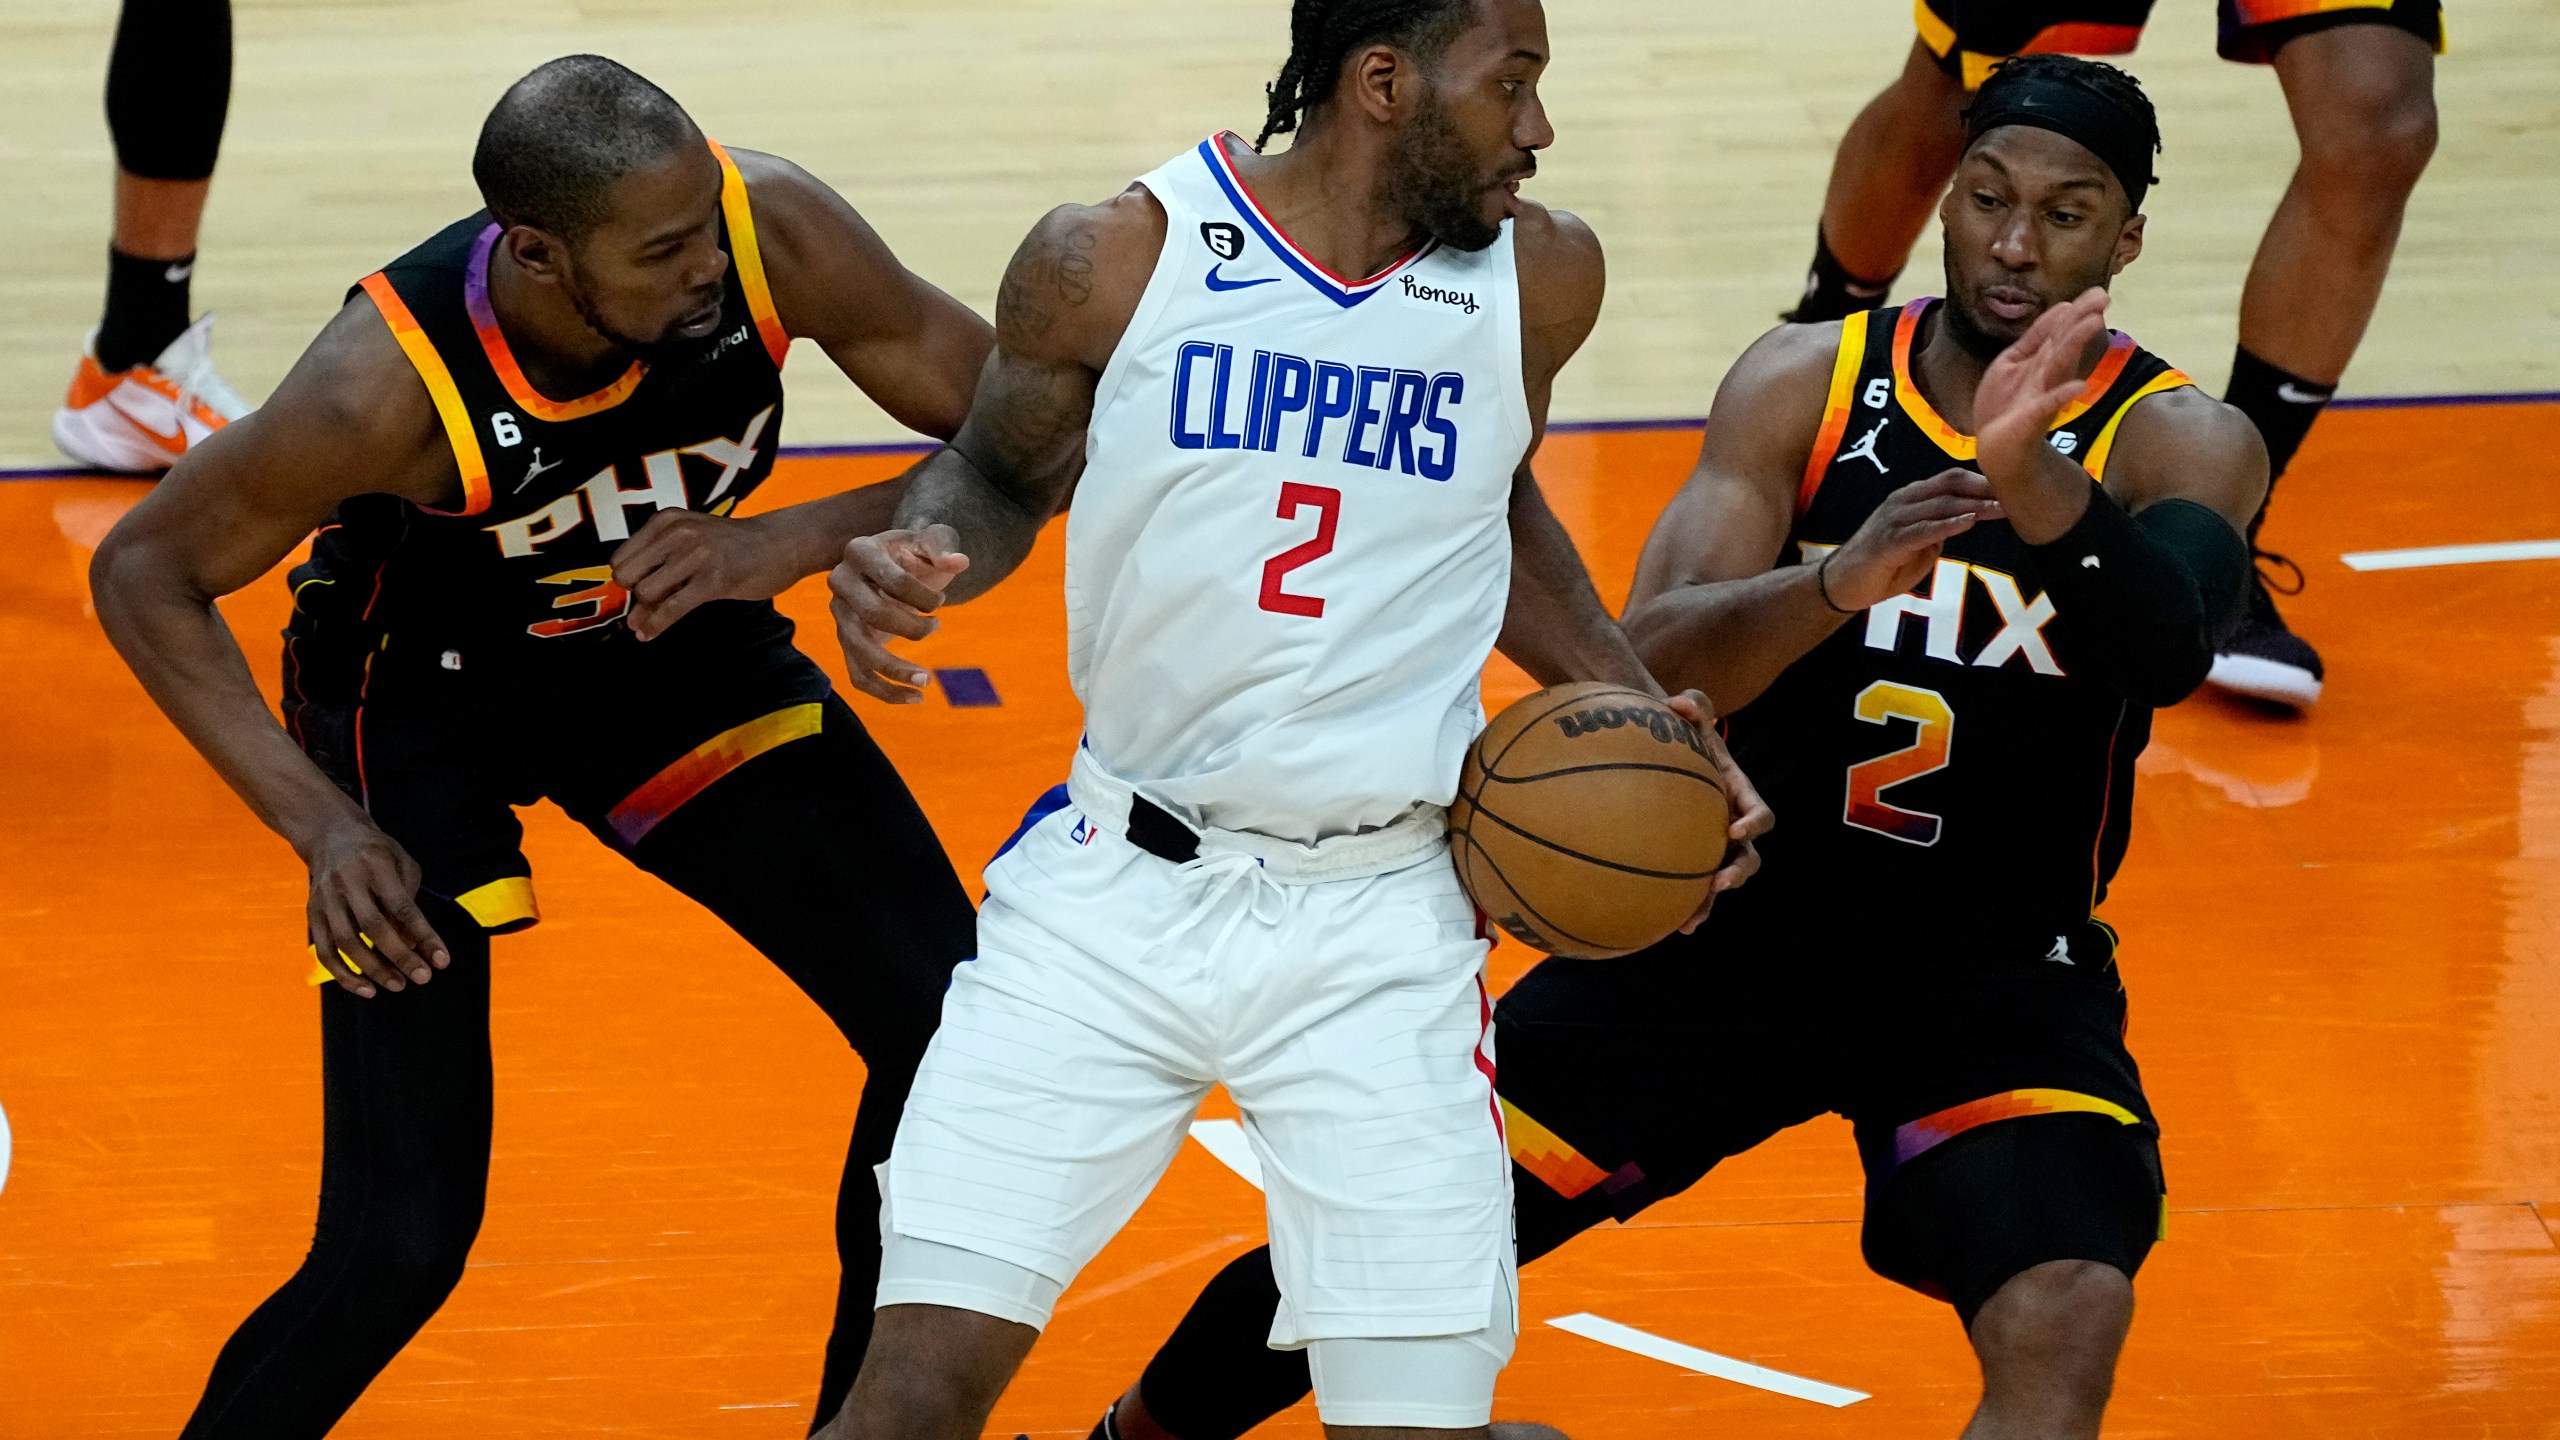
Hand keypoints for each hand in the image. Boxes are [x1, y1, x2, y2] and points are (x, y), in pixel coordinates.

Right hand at [304, 816, 449, 996]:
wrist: (329, 834)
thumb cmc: (376, 853)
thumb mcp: (402, 863)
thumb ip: (410, 901)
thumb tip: (413, 945)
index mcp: (376, 865)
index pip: (403, 906)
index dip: (423, 935)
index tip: (442, 960)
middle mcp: (348, 882)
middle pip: (373, 926)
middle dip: (400, 957)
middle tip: (422, 978)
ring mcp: (326, 899)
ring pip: (346, 942)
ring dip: (372, 969)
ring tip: (397, 985)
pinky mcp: (313, 913)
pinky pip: (324, 950)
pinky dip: (342, 973)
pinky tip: (365, 988)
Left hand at [614, 509, 801, 640]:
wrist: (782, 543)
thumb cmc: (735, 547)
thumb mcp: (692, 547)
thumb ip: (661, 576)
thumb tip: (632, 621)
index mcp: (667, 520)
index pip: (621, 557)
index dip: (628, 580)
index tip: (643, 590)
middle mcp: (678, 532)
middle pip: (627, 575)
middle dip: (634, 595)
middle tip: (654, 602)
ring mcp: (697, 554)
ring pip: (646, 592)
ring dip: (649, 611)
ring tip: (660, 615)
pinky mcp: (714, 579)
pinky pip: (672, 608)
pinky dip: (657, 626)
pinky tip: (649, 636)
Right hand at [829, 524, 969, 702]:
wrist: (892, 563)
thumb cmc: (913, 551)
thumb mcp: (929, 539)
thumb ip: (942, 545)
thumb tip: (959, 562)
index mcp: (860, 551)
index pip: (891, 578)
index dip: (921, 595)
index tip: (941, 602)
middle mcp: (841, 582)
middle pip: (872, 614)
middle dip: (910, 627)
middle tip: (937, 626)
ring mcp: (840, 615)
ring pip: (860, 651)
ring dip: (894, 670)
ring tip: (926, 682)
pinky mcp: (847, 641)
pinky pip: (858, 674)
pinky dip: (885, 692)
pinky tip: (915, 698)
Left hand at [1665, 691, 1773, 934]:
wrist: (1664, 754)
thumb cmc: (1680, 735)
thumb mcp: (1688, 715)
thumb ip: (1692, 703)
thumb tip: (1681, 702)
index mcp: (1739, 797)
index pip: (1760, 814)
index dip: (1754, 822)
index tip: (1736, 828)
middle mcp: (1732, 827)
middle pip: (1749, 856)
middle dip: (1739, 871)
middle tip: (1720, 881)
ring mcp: (1714, 847)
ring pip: (1722, 881)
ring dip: (1710, 902)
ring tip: (1692, 920)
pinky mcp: (1691, 861)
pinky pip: (1693, 890)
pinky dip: (1685, 908)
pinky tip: (1667, 927)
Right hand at [1817, 469, 2002, 611]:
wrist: (1842, 584)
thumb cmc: (1882, 566)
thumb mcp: (1919, 544)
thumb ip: (1939, 530)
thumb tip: (1966, 522)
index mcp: (1911, 498)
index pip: (1952, 480)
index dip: (1984, 483)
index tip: (2014, 489)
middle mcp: (1902, 501)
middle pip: (1950, 485)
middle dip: (1985, 489)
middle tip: (2016, 495)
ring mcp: (1893, 520)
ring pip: (1940, 504)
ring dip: (1973, 506)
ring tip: (2001, 509)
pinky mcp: (1888, 542)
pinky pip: (1922, 530)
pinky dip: (1947, 525)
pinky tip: (1968, 524)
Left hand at [1975, 286, 2109, 482]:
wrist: (1996, 448)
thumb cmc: (2006, 404)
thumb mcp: (2014, 361)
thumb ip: (2035, 337)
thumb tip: (2062, 306)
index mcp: (2040, 360)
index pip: (2059, 331)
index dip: (2076, 311)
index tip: (2097, 292)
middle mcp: (2046, 375)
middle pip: (2064, 343)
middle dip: (2080, 320)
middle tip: (2103, 298)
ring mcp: (2041, 395)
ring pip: (2059, 365)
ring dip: (2075, 344)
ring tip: (2093, 323)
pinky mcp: (2032, 418)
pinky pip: (2049, 405)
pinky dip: (2063, 396)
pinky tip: (2079, 387)